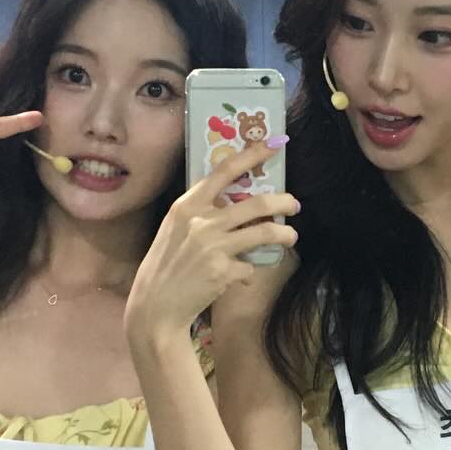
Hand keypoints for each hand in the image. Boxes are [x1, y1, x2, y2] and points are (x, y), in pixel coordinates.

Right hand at [125, 142, 298, 342]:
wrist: (155, 306)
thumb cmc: (165, 266)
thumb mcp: (176, 229)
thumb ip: (201, 213)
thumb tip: (233, 205)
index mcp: (187, 205)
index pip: (224, 171)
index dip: (252, 154)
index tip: (274, 143)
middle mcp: (201, 221)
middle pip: (256, 203)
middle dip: (283, 202)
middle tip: (294, 205)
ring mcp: (214, 246)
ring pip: (264, 232)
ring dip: (284, 234)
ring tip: (290, 237)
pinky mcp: (223, 270)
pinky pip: (250, 266)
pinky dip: (248, 271)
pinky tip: (241, 277)